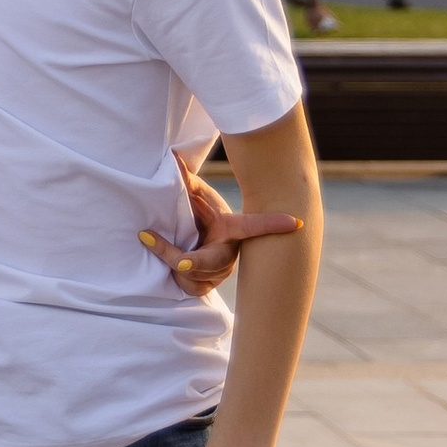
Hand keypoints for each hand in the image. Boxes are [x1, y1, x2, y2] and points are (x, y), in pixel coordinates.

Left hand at [142, 164, 303, 300]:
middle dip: (195, 262)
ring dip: (170, 258)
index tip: (295, 223)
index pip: (255, 225)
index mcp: (232, 229)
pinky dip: (173, 276)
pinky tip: (166, 263)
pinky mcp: (208, 287)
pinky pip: (189, 287)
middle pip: (213, 261)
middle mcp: (229, 253)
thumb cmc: (200, 215)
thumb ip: (186, 182)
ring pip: (194, 275)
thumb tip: (174, 158)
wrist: (195, 244)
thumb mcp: (197, 198)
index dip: (275, 224)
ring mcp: (221, 273)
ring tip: (151, 238)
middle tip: (181, 262)